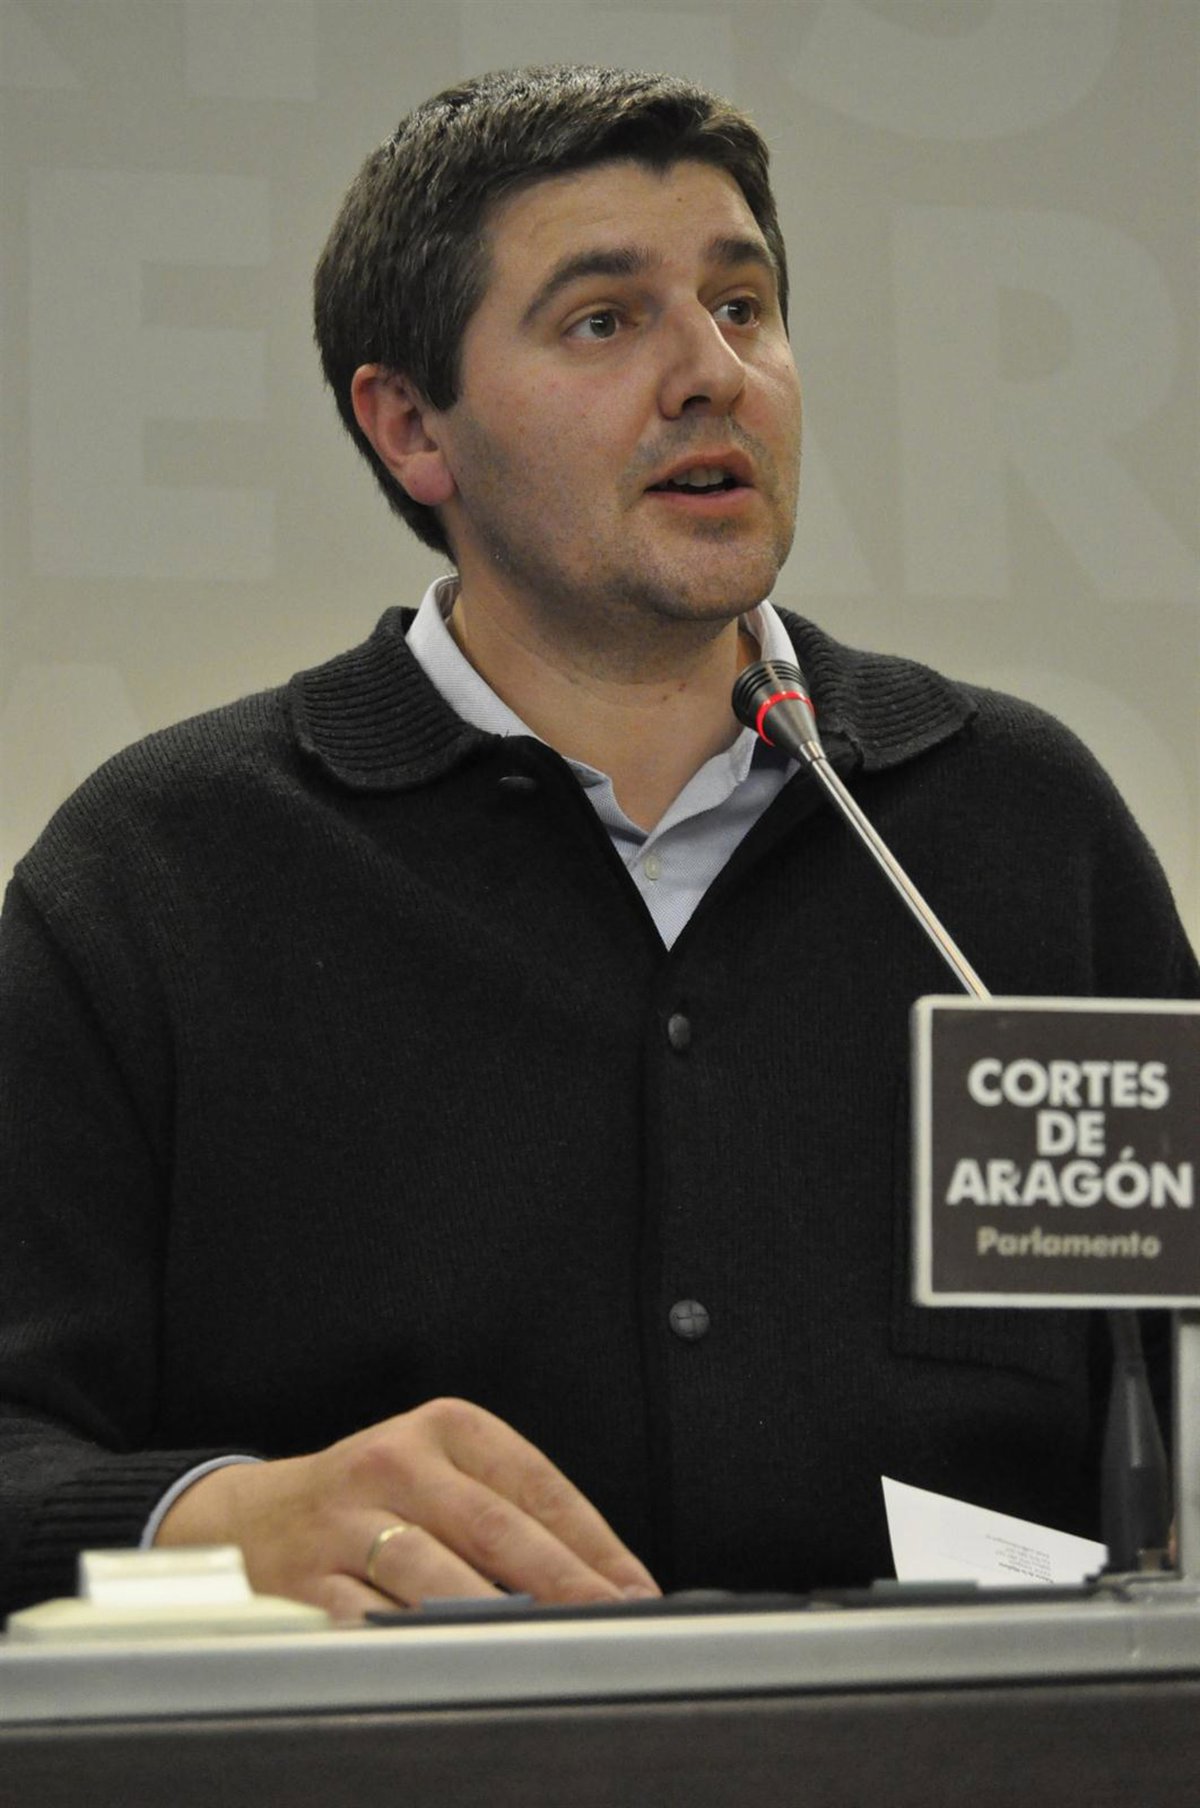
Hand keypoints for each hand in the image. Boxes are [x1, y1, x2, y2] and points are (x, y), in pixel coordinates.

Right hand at [154, 1397, 658, 1619]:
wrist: (250, 1519)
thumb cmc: (372, 1501)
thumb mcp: (439, 1475)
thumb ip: (508, 1514)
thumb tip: (602, 1586)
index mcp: (444, 1428)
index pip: (536, 1484)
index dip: (594, 1543)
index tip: (636, 1593)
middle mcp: (394, 1462)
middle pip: (496, 1530)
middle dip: (565, 1588)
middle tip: (613, 1630)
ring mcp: (345, 1521)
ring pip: (435, 1578)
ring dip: (497, 1624)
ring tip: (548, 1657)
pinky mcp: (304, 1581)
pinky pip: (371, 1624)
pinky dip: (417, 1650)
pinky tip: (456, 1672)